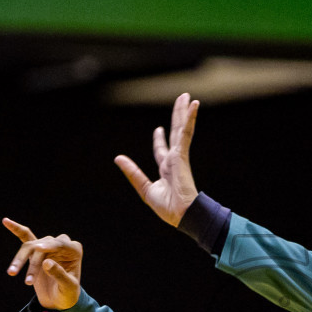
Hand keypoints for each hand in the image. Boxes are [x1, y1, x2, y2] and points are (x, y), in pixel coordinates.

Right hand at [4, 220, 83, 309]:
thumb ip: (59, 275)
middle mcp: (61, 244)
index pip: (61, 244)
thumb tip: (46, 262)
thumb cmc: (67, 293)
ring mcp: (47, 245)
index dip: (50, 246)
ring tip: (12, 274)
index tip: (39, 249)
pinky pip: (25, 236)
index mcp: (74, 250)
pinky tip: (5, 221)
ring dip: (20, 260)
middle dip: (33, 263)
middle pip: (43, 247)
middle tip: (27, 282)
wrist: (60, 298)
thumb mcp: (68, 287)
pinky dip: (16, 229)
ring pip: (30, 247)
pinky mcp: (36, 249)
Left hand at [114, 93, 199, 226]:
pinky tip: (193, 105)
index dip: (159, 140)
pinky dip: (189, 118)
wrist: (182, 214)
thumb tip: (118, 158)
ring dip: (183, 112)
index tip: (158, 130)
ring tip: (186, 97)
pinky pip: (185, 132)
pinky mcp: (182, 154)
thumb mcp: (144, 189)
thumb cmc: (168, 208)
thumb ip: (133, 172)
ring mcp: (179, 156)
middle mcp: (174, 160)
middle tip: (181, 102)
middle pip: (175, 133)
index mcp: (167, 170)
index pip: (162, 150)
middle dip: (177, 118)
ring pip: (181, 128)